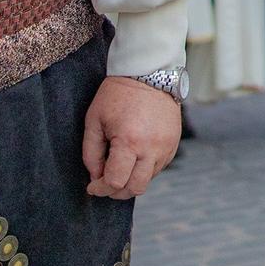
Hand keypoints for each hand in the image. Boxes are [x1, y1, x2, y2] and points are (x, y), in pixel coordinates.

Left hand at [82, 77, 181, 199]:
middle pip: (134, 189)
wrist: (149, 74)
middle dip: (116, 192)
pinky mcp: (174, 144)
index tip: (92, 185)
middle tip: (105, 183)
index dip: (100, 189)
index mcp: (129, 142)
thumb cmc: (117, 94)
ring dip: (131, 181)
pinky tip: (135, 157)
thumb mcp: (94, 121)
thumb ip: (91, 153)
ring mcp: (166, 147)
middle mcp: (151, 148)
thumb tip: (96, 176)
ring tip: (120, 168)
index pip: (115, 182)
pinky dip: (144, 170)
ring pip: (148, 181)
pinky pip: (159, 168)